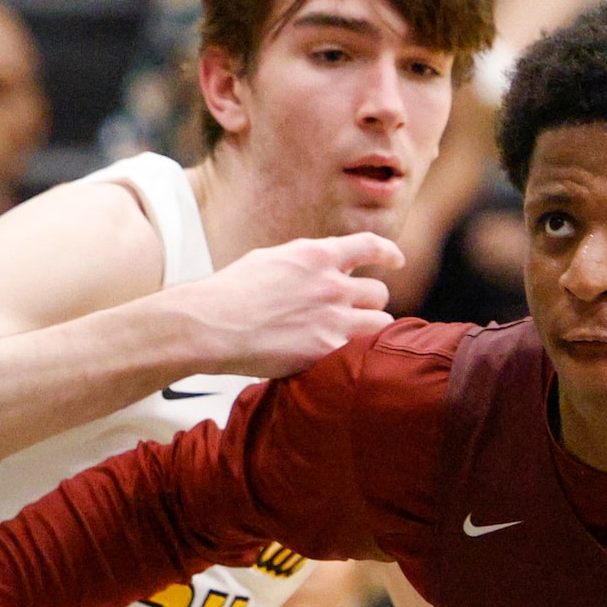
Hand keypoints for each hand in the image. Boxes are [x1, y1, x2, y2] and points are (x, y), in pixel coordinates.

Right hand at [176, 234, 405, 379]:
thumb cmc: (230, 293)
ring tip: (349, 337)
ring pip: (380, 324)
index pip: (369, 246)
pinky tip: (341, 359)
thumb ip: (304, 264)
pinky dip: (354, 355)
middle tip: (355, 313)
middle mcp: (331, 284)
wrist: (210, 325)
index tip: (396, 261)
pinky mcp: (328, 350)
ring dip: (369, 330)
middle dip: (370, 303)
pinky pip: (361, 352)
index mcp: (316, 255)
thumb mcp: (270, 260)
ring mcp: (333, 318)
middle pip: (379, 293)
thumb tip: (324, 266)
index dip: (388, 253)